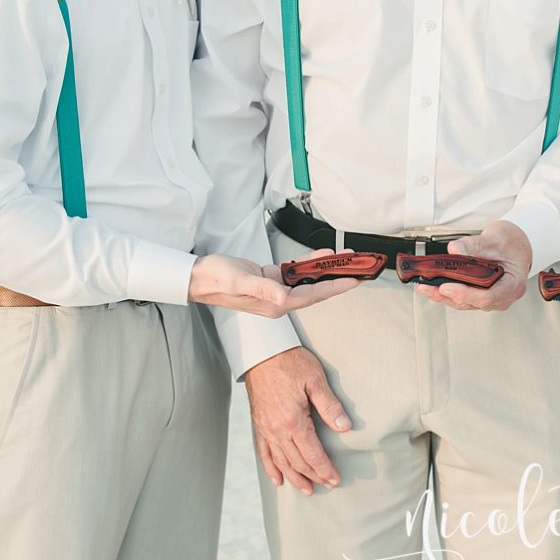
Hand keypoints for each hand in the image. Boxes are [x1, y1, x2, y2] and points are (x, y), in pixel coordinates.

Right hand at [187, 251, 360, 316]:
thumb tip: (284, 297)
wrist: (200, 277)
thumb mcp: (238, 283)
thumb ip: (262, 290)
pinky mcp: (270, 279)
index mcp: (276, 303)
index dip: (334, 287)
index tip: (353, 280)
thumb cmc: (216, 280)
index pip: (312, 295)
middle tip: (359, 269)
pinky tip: (320, 255)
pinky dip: (308, 263)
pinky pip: (294, 271)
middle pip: (315, 289)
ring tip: (345, 258)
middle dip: (337, 278)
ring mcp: (275, 289)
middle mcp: (279, 299)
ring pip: (307, 279)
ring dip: (325, 269)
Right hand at [243, 345, 350, 494]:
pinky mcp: (257, 423)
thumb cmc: (289, 360)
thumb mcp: (314, 379)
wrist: (260, 349)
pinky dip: (270, 468)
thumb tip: (345, 427)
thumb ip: (329, 405)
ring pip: (281, 462)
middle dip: (314, 476)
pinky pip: (263, 452)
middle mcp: (277, 429)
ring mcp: (265, 428)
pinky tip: (277, 479)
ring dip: (294, 478)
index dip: (325, 470)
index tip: (336, 480)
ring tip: (306, 490)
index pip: (313, 455)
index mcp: (293, 421)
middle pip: (298, 462)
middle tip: (328, 485)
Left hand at [407, 222, 531, 312]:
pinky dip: (450, 293)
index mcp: (512, 285)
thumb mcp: (495, 238)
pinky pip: (467, 298)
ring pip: (468, 303)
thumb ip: (474, 245)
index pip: (488, 296)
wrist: (519, 244)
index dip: (466, 294)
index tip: (447, 287)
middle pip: (474, 303)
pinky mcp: (484, 294)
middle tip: (427, 288)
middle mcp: (504, 296)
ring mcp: (494, 297)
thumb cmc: (512, 243)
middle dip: (448, 296)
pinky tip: (435, 287)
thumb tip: (455, 250)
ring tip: (425, 288)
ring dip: (445, 297)